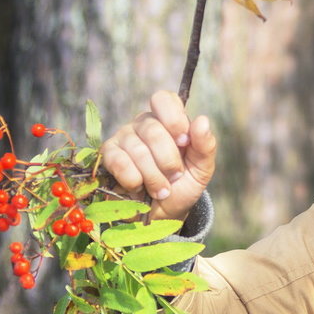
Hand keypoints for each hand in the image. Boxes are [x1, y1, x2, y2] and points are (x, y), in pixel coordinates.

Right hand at [100, 90, 216, 221]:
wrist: (163, 214)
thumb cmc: (182, 186)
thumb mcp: (201, 169)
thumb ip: (205, 146)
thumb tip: (202, 120)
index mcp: (167, 120)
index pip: (164, 99)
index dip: (174, 119)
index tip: (184, 142)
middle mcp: (143, 124)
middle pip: (153, 130)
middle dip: (168, 160)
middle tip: (175, 177)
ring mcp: (123, 138)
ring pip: (137, 150)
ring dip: (154, 176)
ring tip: (161, 189)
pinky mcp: (108, 156)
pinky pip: (120, 163)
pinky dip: (135, 181)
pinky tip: (139, 188)